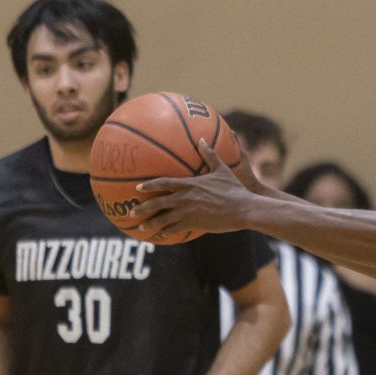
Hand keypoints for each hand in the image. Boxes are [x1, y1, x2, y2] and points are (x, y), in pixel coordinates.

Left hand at [131, 141, 259, 240]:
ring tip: (142, 226)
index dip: (149, 185)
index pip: (163, 183)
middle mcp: (184, 198)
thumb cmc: (234, 189)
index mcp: (189, 184)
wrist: (243, 209)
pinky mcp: (194, 224)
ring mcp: (188, 213)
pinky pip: (175, 229)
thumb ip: (210, 155)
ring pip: (163, 219)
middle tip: (132, 211)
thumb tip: (202, 140)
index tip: (138, 188)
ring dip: (151, 223)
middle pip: (157, 203)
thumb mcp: (222, 170)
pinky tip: (161, 235)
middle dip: (142, 208)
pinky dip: (167, 232)